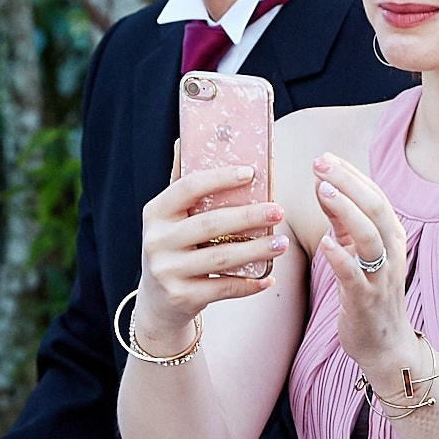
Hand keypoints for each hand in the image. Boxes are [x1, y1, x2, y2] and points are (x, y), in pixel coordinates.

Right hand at [135, 163, 288, 347]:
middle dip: (249, 216)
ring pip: (221, 257)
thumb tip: (186, 138)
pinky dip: (249, 284)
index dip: (220, 178)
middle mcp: (157, 240)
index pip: (188, 187)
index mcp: (156, 212)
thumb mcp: (171, 217)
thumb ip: (182, 183)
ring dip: (257, 250)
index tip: (252, 173)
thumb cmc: (175, 247)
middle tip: (280, 210)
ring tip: (282, 243)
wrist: (158, 301)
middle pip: (211, 224)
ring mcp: (167, 271)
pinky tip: (269, 277)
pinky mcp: (181, 297)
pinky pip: (223, 288)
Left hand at [312, 152, 420, 374]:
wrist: (384, 344)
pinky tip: (324, 242)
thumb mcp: (357, 251)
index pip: (376, 196)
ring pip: (370, 236)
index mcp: (392, 237)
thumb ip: (342, 220)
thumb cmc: (368, 293)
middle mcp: (392, 252)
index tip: (326, 156)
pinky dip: (340, 256)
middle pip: (376, 208)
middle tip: (321, 163)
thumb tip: (323, 184)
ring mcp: (381, 276)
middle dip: (349, 182)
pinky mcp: (365, 300)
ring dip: (346, 210)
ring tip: (323, 190)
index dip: (352, 174)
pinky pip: (354, 274)